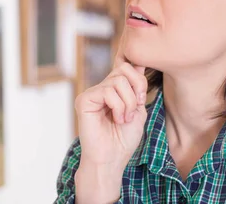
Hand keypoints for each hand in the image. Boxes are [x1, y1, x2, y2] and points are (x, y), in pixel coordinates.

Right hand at [74, 35, 147, 171]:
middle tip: (136, 107)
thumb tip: (139, 64)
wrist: (111, 160)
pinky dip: (118, 106)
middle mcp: (101, 88)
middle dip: (136, 88)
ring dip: (128, 102)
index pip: (127, 67)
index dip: (139, 78)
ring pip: (118, 80)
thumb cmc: (123, 140)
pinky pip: (108, 91)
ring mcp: (92, 93)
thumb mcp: (138, 110)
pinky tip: (116, 119)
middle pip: (124, 69)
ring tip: (124, 119)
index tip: (141, 99)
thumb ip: (137, 89)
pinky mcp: (84, 100)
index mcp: (113, 90)